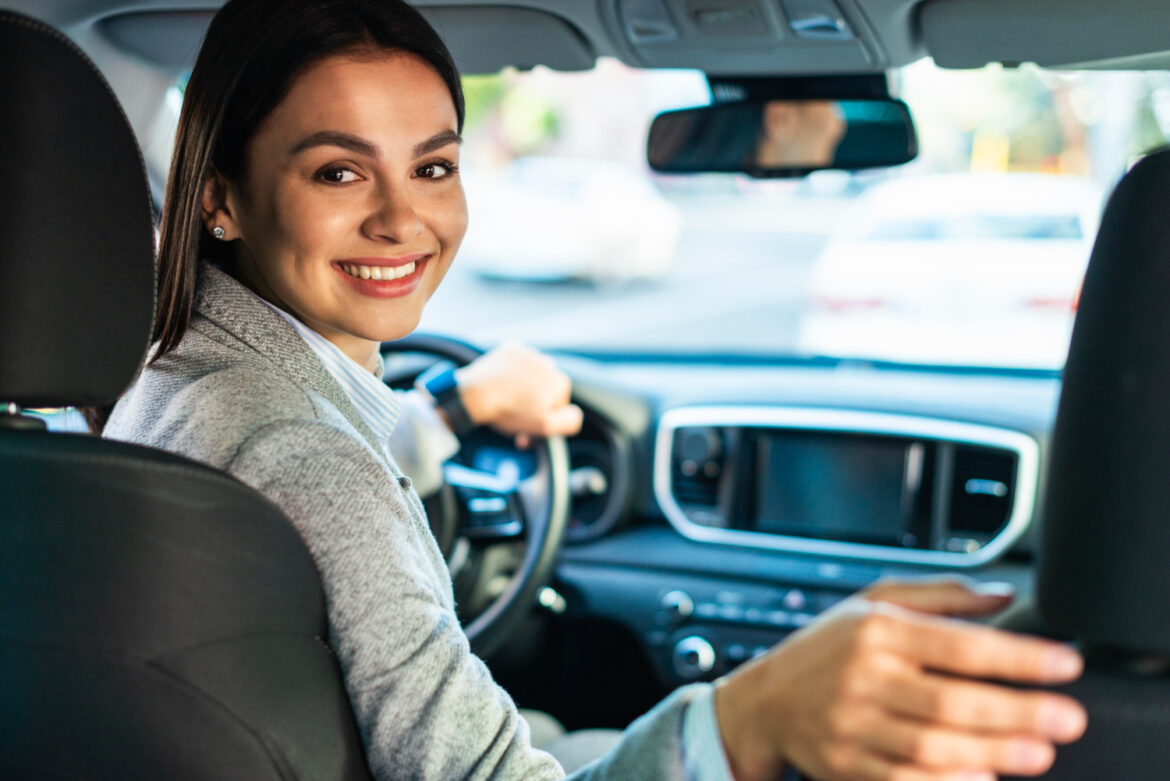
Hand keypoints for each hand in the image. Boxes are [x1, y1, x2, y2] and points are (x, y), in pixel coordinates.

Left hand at [454, 342, 583, 446]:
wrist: (475, 394)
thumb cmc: (509, 411)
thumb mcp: (545, 426)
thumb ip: (570, 421)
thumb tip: (574, 413)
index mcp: (558, 380)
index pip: (560, 402)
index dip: (546, 415)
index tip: (530, 423)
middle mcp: (547, 363)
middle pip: (546, 388)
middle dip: (534, 401)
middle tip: (517, 415)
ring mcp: (527, 354)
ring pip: (531, 375)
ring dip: (524, 387)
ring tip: (508, 399)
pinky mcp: (509, 349)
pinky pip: (516, 362)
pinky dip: (511, 373)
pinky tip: (502, 385)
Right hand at [714, 578, 1086, 780]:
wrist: (765, 702)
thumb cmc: (827, 648)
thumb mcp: (872, 604)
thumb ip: (940, 596)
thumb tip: (1005, 594)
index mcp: (874, 632)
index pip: (956, 642)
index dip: (1016, 655)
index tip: (1064, 662)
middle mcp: (862, 678)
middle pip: (949, 700)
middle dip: (1015, 711)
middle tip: (1067, 718)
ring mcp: (852, 726)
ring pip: (931, 745)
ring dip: (991, 751)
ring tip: (1038, 752)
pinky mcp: (846, 766)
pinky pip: (902, 780)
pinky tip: (981, 777)